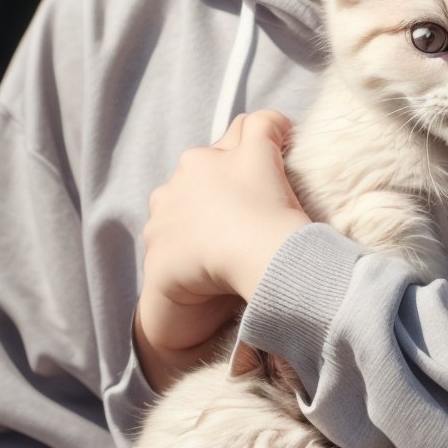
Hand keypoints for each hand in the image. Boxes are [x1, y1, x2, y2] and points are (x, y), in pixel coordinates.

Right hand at [135, 109, 310, 390]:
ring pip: (226, 151)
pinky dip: (275, 131)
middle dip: (223, 196)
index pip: (182, 211)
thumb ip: (176, 298)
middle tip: (252, 225)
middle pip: (200, 180)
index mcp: (160, 217)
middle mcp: (177, 186)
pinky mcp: (251, 152)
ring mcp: (213, 164)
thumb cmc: (208, 293)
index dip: (208, 225)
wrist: (237, 266)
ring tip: (272, 197)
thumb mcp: (174, 305)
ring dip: (247, 169)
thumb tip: (186, 321)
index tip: (228, 245)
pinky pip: (259, 126)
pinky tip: (287, 144)